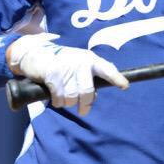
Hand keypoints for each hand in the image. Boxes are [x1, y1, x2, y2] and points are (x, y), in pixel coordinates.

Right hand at [7, 33, 128, 114]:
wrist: (38, 53)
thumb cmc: (63, 62)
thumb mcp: (79, 64)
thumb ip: (89, 77)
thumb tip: (93, 96)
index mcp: (90, 59)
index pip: (107, 69)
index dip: (116, 78)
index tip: (124, 86)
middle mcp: (81, 63)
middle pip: (87, 92)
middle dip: (85, 104)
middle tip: (83, 110)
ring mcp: (66, 69)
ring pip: (72, 98)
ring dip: (68, 103)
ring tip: (65, 97)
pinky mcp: (53, 76)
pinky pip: (59, 99)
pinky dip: (58, 102)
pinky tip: (56, 97)